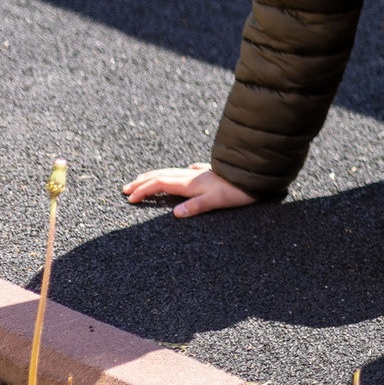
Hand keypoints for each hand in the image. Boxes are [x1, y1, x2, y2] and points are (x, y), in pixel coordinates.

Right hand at [120, 163, 254, 217]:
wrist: (257, 174)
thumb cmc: (239, 190)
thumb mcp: (217, 201)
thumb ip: (196, 206)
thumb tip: (175, 213)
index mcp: (190, 183)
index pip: (160, 184)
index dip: (143, 190)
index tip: (129, 198)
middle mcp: (192, 176)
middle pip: (161, 176)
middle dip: (142, 182)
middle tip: (126, 188)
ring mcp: (201, 173)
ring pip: (173, 172)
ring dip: (156, 176)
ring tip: (145, 179)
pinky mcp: (211, 173)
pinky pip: (189, 172)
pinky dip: (180, 173)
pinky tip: (185, 171)